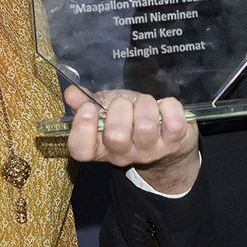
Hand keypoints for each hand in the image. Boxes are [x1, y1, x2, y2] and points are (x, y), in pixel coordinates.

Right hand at [63, 86, 200, 192]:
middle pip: (116, 136)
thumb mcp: (107, 112)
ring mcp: (152, 150)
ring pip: (145, 126)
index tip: (89, 109)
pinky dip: (169, 106)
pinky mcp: (176, 141)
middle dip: (120, 109)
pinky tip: (164, 107)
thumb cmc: (132, 122)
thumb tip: (71, 93)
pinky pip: (172, 120)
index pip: (82, 150)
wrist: (170, 143)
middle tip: (124, 105)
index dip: (82, 129)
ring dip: (145, 104)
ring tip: (146, 104)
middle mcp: (124, 154)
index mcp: (101, 147)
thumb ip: (86, 104)